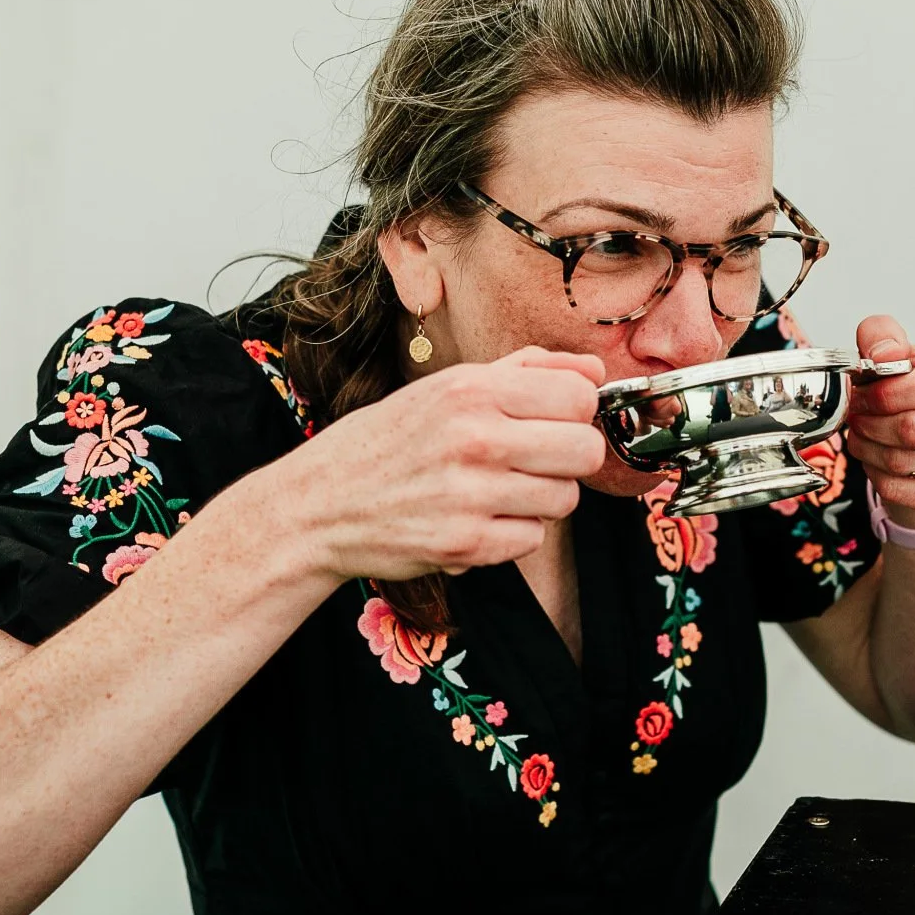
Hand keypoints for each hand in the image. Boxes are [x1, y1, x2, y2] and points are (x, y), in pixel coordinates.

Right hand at [248, 346, 607, 580]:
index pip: (579, 396)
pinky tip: (480, 519)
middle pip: (585, 451)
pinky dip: (513, 534)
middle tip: (535, 461)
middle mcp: (474, 438)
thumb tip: (594, 370)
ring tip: (499, 491)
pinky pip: (533, 539)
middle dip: (569, 458)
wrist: (320, 504)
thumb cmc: (390, 441)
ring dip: (540, 499)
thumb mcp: (447, 387)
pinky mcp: (465, 544)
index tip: (553, 421)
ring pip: (564, 499)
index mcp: (472, 390)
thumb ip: (526, 371)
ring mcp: (470, 495)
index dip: (575, 411)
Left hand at [845, 315, 914, 526]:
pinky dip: (879, 478)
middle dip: (871, 423)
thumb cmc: (911, 386)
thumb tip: (884, 355)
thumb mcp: (892, 350)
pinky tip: (876, 460)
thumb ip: (880, 335)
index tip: (864, 395)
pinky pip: (908, 492)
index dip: (893, 392)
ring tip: (863, 435)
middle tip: (856, 417)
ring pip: (907, 463)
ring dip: (870, 450)